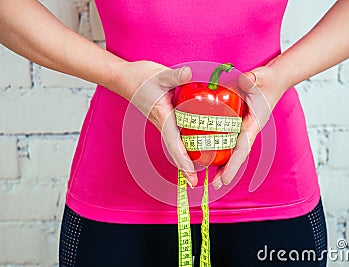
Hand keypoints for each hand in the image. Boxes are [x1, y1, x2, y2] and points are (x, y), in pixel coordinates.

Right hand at [113, 60, 197, 186]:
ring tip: (198, 172)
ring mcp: (164, 123)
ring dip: (185, 159)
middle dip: (185, 167)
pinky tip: (196, 148)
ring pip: (176, 145)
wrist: (124, 79)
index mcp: (163, 117)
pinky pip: (176, 136)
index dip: (183, 159)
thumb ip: (175, 75)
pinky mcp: (165, 119)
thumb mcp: (159, 75)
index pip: (173, 142)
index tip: (190, 174)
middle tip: (195, 183)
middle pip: (175, 150)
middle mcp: (163, 124)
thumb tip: (190, 73)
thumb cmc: (140, 78)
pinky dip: (184, 146)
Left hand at [211, 65, 286, 188]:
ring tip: (212, 178)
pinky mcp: (240, 122)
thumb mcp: (261, 78)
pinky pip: (230, 138)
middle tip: (216, 185)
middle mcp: (249, 129)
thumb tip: (245, 80)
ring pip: (233, 148)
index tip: (225, 179)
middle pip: (237, 154)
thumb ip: (253, 79)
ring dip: (224, 163)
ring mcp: (244, 127)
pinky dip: (222, 148)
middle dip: (228, 170)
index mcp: (254, 124)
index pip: (243, 148)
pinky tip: (211, 152)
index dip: (233, 164)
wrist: (276, 78)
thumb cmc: (269, 80)